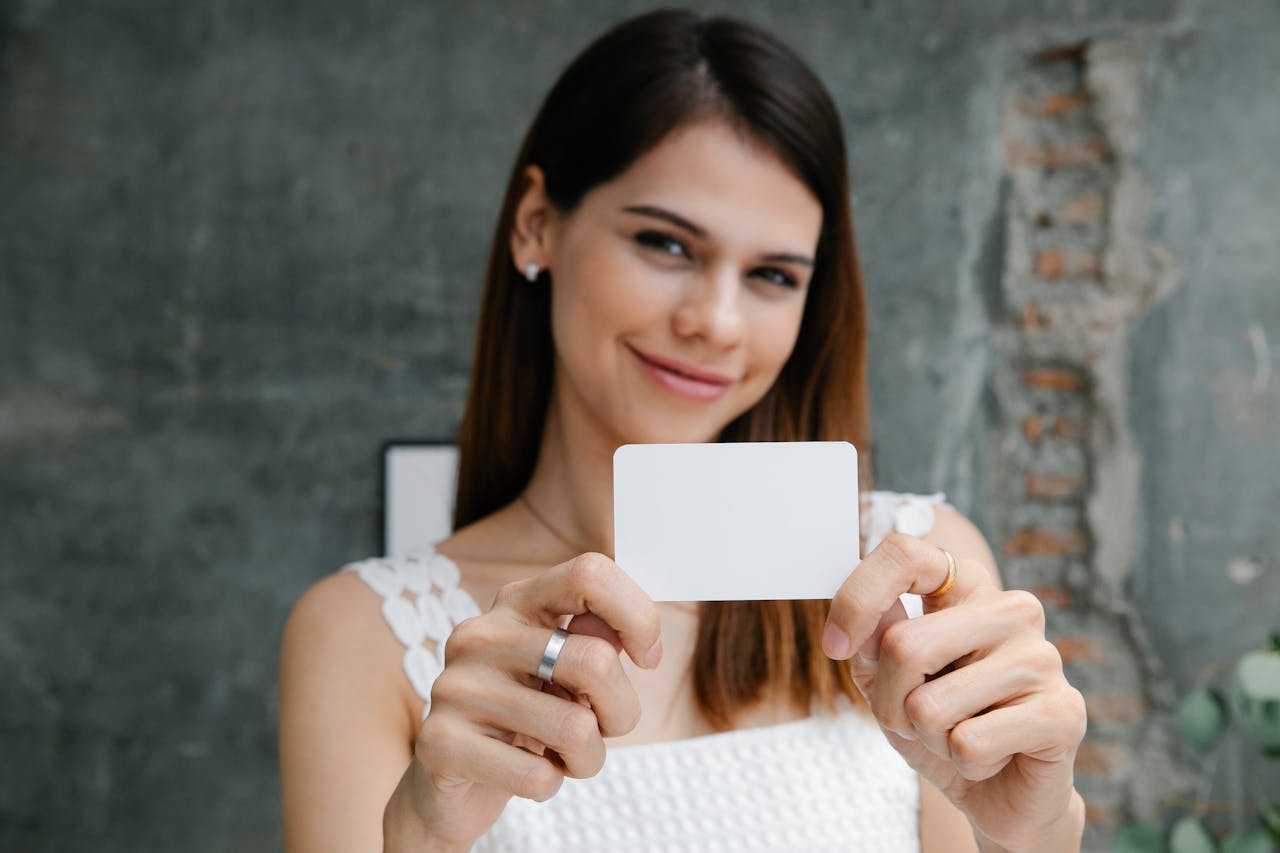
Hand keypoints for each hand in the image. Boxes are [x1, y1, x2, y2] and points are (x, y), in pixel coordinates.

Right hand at [388, 552, 662, 850]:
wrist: (448, 785)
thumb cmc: (524, 721)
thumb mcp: (567, 673)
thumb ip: (599, 641)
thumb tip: (629, 637)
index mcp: (515, 603)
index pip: (589, 573)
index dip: (638, 616)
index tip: (648, 658)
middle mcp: (480, 635)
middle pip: (595, 661)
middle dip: (620, 711)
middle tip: (601, 729)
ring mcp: (456, 686)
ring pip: (575, 729)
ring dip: (587, 759)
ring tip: (561, 757)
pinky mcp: (440, 743)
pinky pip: (537, 776)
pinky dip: (549, 786)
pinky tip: (526, 775)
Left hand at [822, 533, 1086, 851]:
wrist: (1000, 792)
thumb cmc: (941, 724)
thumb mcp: (888, 681)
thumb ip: (873, 643)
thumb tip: (863, 619)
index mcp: (967, 586)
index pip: (905, 554)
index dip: (857, 598)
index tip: (834, 644)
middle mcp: (1012, 609)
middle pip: (904, 645)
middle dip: (888, 702)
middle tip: (914, 720)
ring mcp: (1042, 657)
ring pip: (929, 705)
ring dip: (928, 737)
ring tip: (960, 735)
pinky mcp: (1063, 712)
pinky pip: (967, 744)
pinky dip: (962, 763)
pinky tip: (992, 756)